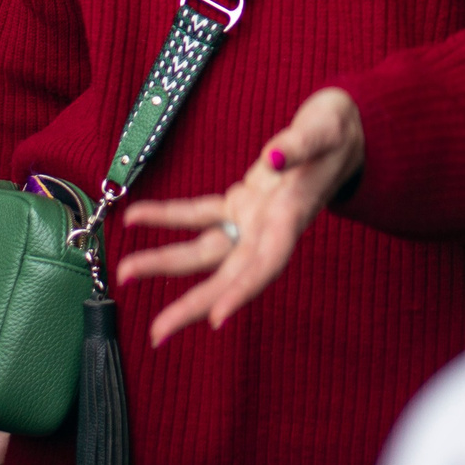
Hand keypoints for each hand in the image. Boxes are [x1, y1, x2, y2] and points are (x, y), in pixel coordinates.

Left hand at [115, 87, 364, 345]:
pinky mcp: (239, 203)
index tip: (217, 320)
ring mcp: (252, 220)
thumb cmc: (335, 131)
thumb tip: (273, 158)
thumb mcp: (325, 130)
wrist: (339, 131)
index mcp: (292, 218)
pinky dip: (166, 217)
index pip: (267, 265)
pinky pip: (198, 215)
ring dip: (164, 263)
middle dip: (193, 306)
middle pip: (229, 276)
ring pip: (205, 252)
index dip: (243, 292)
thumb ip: (300, 145)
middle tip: (157, 334)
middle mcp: (270, 230)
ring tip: (125, 274)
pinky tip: (135, 218)